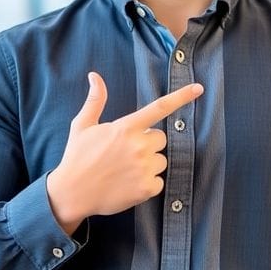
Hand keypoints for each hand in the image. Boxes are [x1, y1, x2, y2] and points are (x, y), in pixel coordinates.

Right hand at [46, 72, 202, 234]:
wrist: (71, 193)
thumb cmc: (77, 157)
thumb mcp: (82, 125)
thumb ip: (95, 100)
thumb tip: (94, 76)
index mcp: (126, 127)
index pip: (159, 108)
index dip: (181, 97)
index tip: (199, 89)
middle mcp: (138, 145)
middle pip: (160, 139)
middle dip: (148, 144)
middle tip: (125, 153)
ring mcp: (144, 168)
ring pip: (160, 161)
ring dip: (148, 164)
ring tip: (124, 170)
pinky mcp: (146, 188)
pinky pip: (158, 182)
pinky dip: (147, 184)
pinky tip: (128, 184)